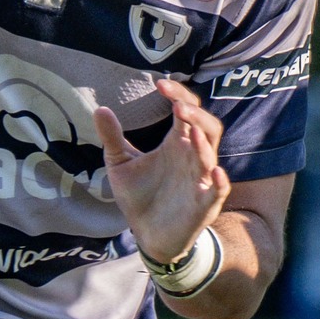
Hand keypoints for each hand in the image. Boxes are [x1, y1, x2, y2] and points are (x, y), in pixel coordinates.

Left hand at [94, 80, 231, 270]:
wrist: (147, 235)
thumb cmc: (139, 196)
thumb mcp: (119, 165)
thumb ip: (112, 138)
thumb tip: (99, 108)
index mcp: (176, 142)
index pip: (186, 110)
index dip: (178, 95)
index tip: (160, 84)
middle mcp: (192, 156)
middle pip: (207, 126)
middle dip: (196, 114)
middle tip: (177, 105)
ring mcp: (201, 179)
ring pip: (212, 154)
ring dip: (203, 142)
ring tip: (190, 130)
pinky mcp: (205, 204)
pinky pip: (219, 190)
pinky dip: (220, 181)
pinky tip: (215, 172)